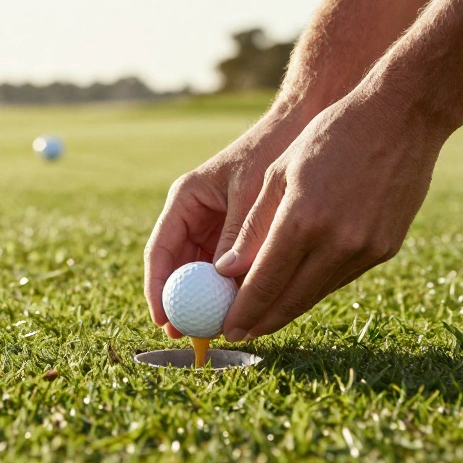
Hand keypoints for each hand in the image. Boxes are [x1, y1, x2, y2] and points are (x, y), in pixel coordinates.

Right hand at [143, 102, 314, 337]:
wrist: (303, 126)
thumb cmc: (272, 150)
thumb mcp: (250, 195)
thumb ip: (238, 237)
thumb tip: (224, 282)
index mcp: (186, 199)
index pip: (160, 250)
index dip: (158, 289)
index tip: (164, 321)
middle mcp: (196, 215)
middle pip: (179, 268)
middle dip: (184, 303)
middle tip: (190, 336)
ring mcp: (217, 226)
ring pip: (204, 273)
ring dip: (211, 298)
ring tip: (222, 327)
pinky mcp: (239, 235)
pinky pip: (230, 269)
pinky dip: (235, 287)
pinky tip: (248, 306)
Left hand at [214, 87, 448, 342]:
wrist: (402, 118)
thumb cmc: (331, 135)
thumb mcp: (281, 173)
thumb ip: (254, 227)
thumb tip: (226, 271)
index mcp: (302, 220)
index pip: (263, 283)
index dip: (241, 311)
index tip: (225, 327)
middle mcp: (336, 242)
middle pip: (290, 300)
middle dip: (261, 321)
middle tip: (239, 333)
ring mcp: (365, 249)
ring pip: (316, 294)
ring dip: (288, 309)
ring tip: (262, 319)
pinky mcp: (386, 249)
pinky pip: (341, 279)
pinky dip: (315, 288)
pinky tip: (297, 291)